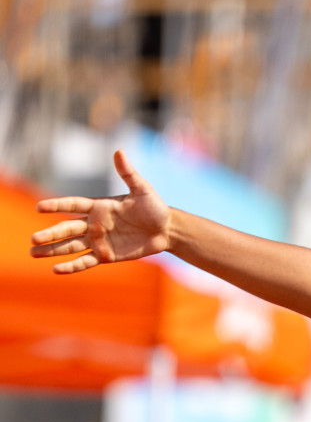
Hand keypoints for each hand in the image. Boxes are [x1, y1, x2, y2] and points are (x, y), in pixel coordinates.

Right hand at [29, 150, 171, 273]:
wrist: (167, 230)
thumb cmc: (154, 207)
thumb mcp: (142, 190)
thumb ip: (128, 174)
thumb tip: (119, 152)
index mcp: (98, 206)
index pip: (72, 204)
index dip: (57, 206)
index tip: (39, 207)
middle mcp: (94, 224)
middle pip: (67, 229)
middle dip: (50, 234)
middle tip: (33, 239)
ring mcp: (99, 240)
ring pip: (71, 246)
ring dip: (52, 250)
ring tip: (33, 253)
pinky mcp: (106, 255)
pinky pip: (86, 261)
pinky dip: (72, 266)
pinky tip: (57, 270)